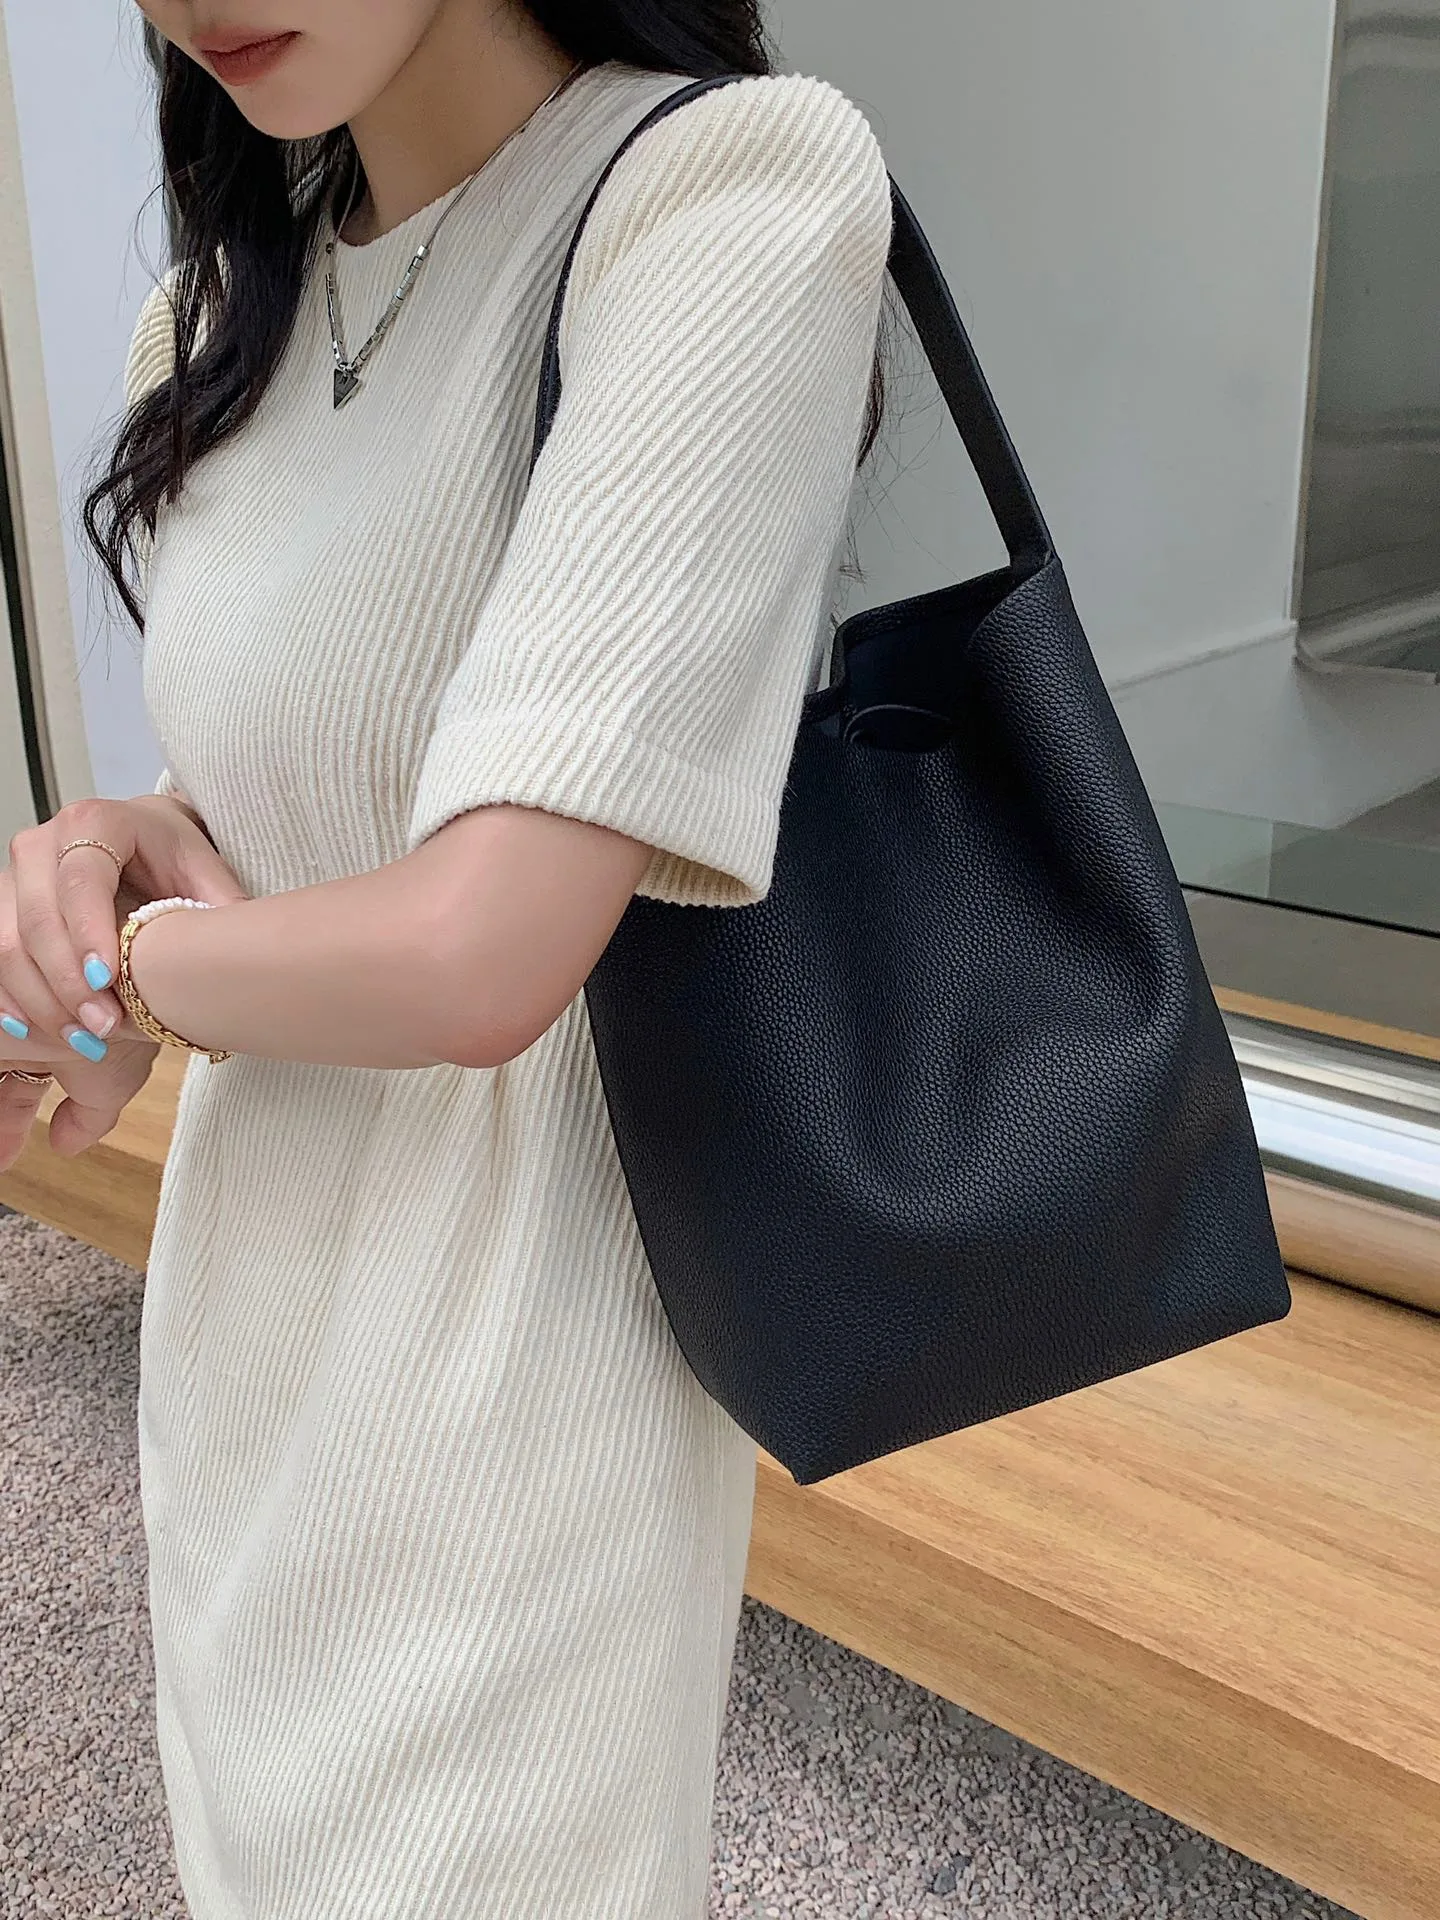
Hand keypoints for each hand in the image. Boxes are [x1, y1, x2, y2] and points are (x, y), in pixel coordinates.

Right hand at [0, 793, 249, 1164]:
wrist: (143, 841)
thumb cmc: (175, 859)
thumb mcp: (205, 874)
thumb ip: (219, 909)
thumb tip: (240, 957)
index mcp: (97, 821)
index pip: (82, 878)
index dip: (88, 931)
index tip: (107, 980)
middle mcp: (43, 843)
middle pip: (39, 918)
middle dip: (68, 982)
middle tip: (104, 1029)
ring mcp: (14, 874)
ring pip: (8, 943)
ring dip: (41, 1000)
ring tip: (85, 1041)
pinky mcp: (2, 906)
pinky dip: (12, 998)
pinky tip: (37, 1032)